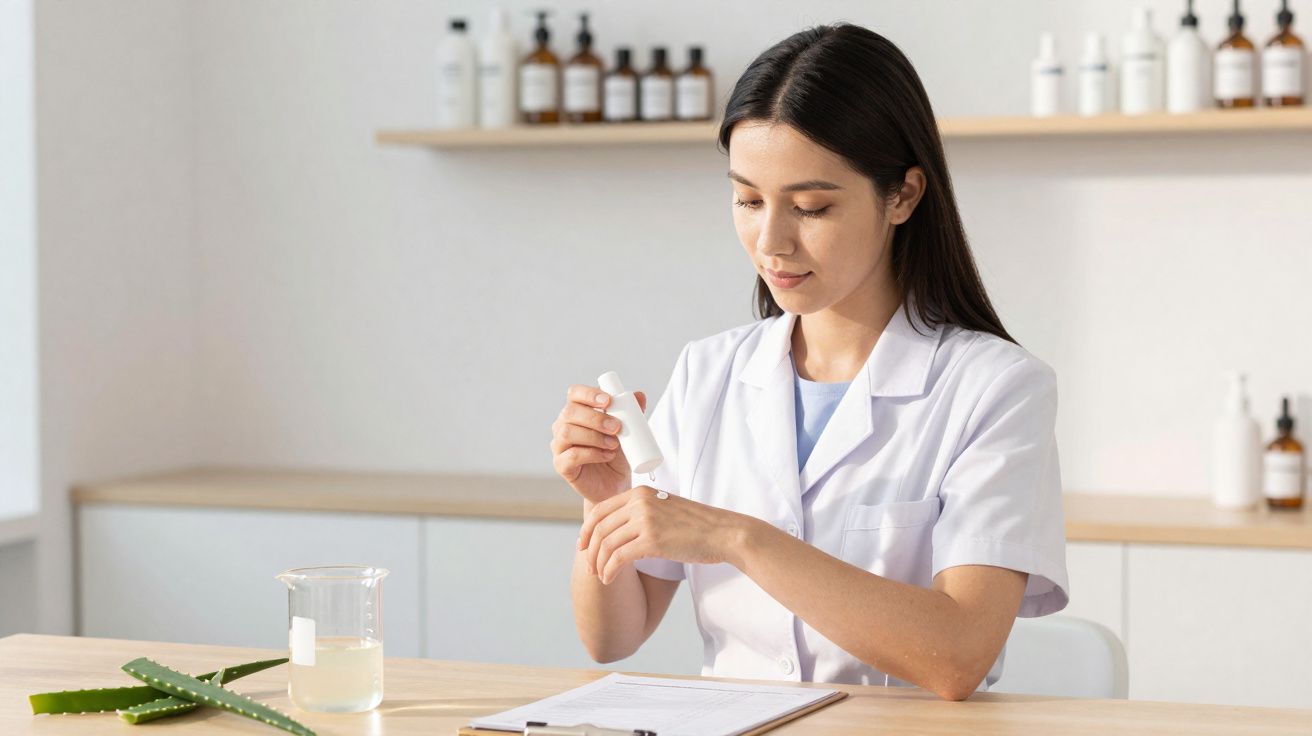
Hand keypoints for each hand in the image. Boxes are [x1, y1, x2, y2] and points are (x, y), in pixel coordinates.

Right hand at [550, 384, 647, 505]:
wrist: (614, 485)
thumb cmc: (616, 454)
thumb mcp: (627, 432)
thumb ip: (632, 413)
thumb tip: (640, 396)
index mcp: (577, 412)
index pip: (574, 393)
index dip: (589, 394)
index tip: (608, 400)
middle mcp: (563, 426)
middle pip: (569, 412)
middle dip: (595, 417)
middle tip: (617, 427)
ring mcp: (560, 446)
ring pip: (567, 432)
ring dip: (594, 436)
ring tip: (614, 445)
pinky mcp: (561, 465)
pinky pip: (571, 455)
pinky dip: (592, 454)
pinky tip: (607, 456)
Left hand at [577, 486, 758, 583]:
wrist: (723, 532)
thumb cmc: (697, 526)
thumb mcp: (663, 509)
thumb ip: (641, 514)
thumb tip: (617, 531)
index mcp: (640, 492)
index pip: (600, 509)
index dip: (586, 531)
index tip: (582, 546)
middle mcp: (639, 502)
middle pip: (599, 527)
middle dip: (589, 550)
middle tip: (589, 567)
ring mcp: (645, 520)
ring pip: (606, 543)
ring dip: (598, 563)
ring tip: (600, 576)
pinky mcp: (652, 540)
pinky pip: (619, 557)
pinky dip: (609, 571)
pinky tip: (609, 579)